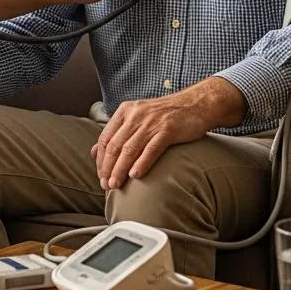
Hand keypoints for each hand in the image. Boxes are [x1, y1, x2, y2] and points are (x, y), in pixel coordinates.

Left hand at [91, 78, 246, 188]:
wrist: (195, 104)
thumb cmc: (165, 115)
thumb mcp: (138, 117)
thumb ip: (118, 132)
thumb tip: (95, 152)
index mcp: (125, 111)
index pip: (105, 138)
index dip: (101, 159)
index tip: (100, 176)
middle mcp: (135, 115)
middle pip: (115, 145)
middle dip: (108, 168)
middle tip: (105, 185)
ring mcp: (152, 122)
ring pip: (130, 149)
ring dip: (120, 169)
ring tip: (115, 185)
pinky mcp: (168, 129)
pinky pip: (151, 149)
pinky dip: (141, 163)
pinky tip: (135, 175)